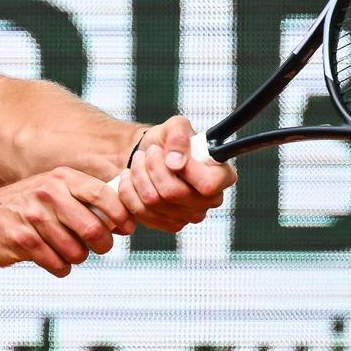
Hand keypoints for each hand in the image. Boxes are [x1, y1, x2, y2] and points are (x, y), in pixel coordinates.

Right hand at [0, 167, 134, 277]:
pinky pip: (58, 264)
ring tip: (69, 252)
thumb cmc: (26, 208)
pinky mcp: (22, 240)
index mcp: (61, 178)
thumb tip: (125, 218)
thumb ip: (85, 199)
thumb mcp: (53, 191)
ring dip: (78, 257)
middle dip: (103, 245)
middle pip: (93, 228)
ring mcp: (33, 217)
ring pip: (76, 251)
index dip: (121, 215)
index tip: (125, 228)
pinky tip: (54, 260)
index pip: (103, 195)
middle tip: (99, 247)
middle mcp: (47, 193)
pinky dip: (61, 267)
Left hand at [117, 115, 236, 232]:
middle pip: (173, 193)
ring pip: (153, 202)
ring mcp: (189, 216)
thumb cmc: (170, 141)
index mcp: (222, 177)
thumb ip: (179, 136)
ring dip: (138, 176)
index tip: (170, 155)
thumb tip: (175, 161)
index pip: (207, 184)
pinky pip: (140, 212)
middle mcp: (210, 201)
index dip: (185, 170)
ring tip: (138, 161)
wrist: (152, 154)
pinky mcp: (168, 224)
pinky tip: (131, 177)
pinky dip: (128, 191)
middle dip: (152, 167)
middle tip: (149, 153)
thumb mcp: (176, 126)